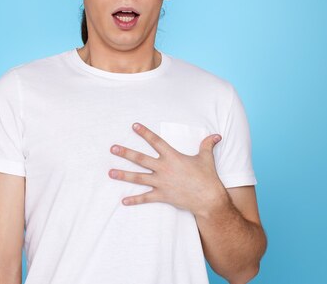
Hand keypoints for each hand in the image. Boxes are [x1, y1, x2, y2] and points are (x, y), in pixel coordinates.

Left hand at [108, 122, 226, 214]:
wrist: (209, 199)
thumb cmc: (208, 178)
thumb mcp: (206, 158)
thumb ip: (207, 145)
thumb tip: (216, 135)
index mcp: (173, 157)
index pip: (156, 142)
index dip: (144, 133)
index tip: (134, 126)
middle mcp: (164, 168)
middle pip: (140, 159)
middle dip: (125, 153)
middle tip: (112, 148)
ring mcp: (161, 183)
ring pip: (138, 178)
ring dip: (123, 175)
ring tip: (110, 172)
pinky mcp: (162, 196)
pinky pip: (145, 198)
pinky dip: (134, 200)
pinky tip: (123, 201)